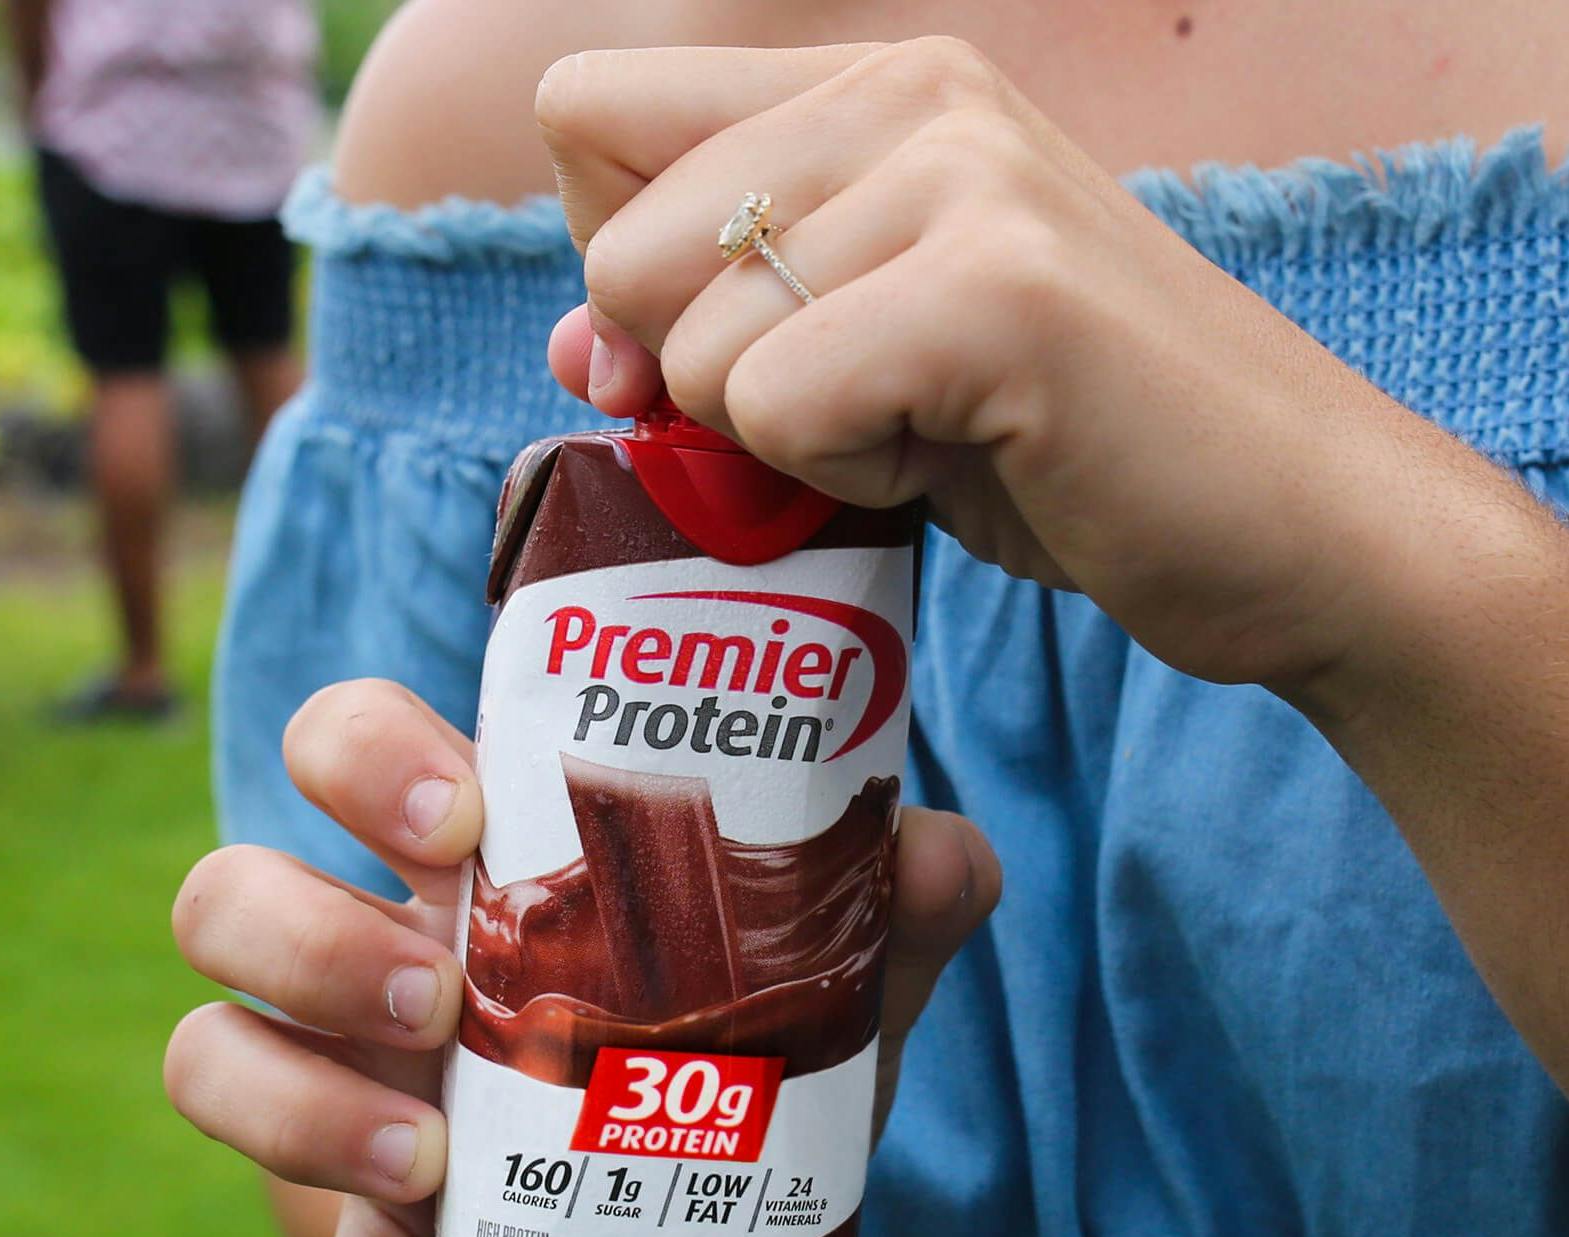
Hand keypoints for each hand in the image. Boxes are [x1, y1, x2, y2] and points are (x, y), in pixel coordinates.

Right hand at [165, 679, 1000, 1236]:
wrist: (679, 1234)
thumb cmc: (722, 1066)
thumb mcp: (813, 992)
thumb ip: (884, 916)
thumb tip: (938, 854)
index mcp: (470, 860)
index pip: (355, 744)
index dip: (368, 753)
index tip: (463, 811)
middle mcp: (372, 941)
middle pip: (230, 879)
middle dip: (307, 923)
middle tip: (437, 989)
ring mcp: (330, 1063)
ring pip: (202, 1025)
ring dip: (298, 1079)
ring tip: (429, 1147)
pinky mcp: (319, 1180)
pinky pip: (244, 1159)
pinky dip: (319, 1193)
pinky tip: (422, 1228)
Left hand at [539, 40, 1501, 701]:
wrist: (1289, 525)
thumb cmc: (1064, 444)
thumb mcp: (863, 362)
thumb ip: (714, 326)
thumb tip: (574, 344)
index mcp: (872, 84)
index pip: (587, 114)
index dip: (623, 263)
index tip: (734, 342)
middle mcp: (910, 93)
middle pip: (618, 248)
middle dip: (702, 377)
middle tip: (862, 405)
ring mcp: (960, 178)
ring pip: (690, 342)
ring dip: (788, 438)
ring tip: (933, 426)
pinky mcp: (996, 290)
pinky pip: (776, 405)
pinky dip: (843, 475)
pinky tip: (959, 457)